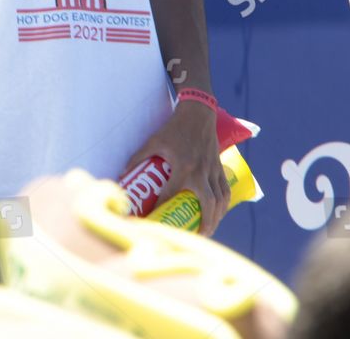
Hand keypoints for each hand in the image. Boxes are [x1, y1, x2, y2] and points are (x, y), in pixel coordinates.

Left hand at [122, 101, 228, 235]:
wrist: (198, 113)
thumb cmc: (174, 128)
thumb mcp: (154, 141)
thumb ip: (138, 157)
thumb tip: (123, 174)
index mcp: (183, 166)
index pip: (172, 194)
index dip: (163, 208)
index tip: (156, 220)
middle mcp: (200, 171)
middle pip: (207, 204)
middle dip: (204, 223)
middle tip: (195, 236)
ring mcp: (212, 170)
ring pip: (220, 200)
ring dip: (216, 218)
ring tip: (208, 230)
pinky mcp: (219, 167)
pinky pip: (225, 190)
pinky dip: (224, 205)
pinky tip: (219, 213)